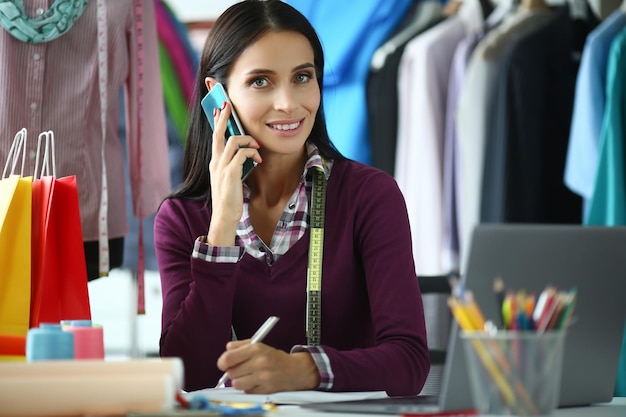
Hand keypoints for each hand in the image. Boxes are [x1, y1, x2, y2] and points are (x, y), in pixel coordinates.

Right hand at [207, 102, 261, 244]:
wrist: (225, 215)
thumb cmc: (229, 198)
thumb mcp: (230, 178)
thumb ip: (234, 165)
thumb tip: (246, 153)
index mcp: (215, 162)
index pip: (215, 137)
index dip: (217, 122)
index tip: (219, 108)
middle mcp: (216, 162)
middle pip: (218, 134)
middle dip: (223, 118)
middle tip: (227, 105)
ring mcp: (222, 167)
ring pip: (233, 141)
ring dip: (247, 140)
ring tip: (257, 146)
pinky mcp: (230, 173)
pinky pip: (242, 154)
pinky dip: (252, 153)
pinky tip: (259, 159)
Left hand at [216, 340, 319, 393]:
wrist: (296, 370)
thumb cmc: (276, 358)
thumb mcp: (259, 345)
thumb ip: (241, 345)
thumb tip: (227, 348)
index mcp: (256, 349)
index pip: (228, 358)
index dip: (222, 362)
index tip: (224, 363)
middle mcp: (259, 363)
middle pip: (231, 372)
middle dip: (233, 371)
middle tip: (241, 369)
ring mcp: (263, 377)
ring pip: (237, 384)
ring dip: (240, 381)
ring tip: (248, 376)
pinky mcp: (265, 389)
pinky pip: (247, 391)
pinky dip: (249, 388)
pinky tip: (256, 382)